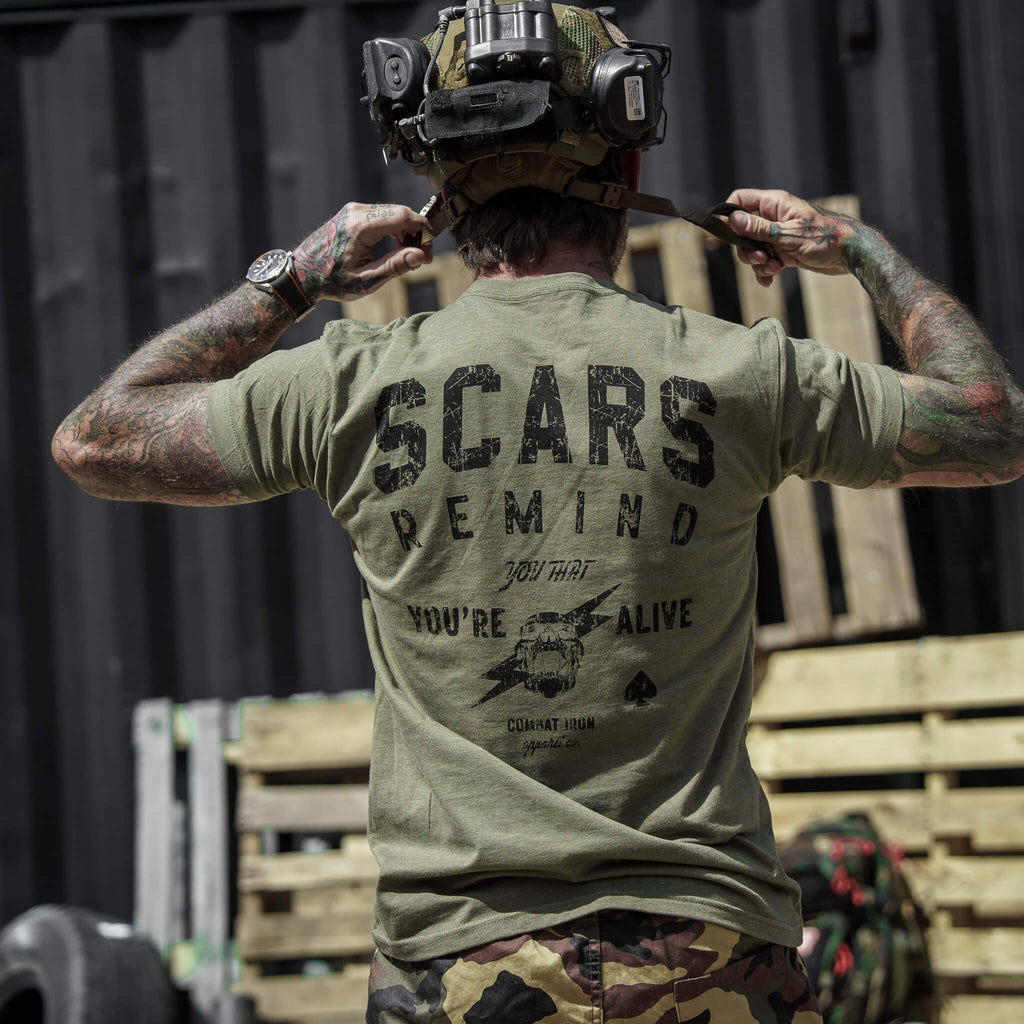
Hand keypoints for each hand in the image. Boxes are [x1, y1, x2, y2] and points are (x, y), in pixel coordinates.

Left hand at [291, 203, 432, 302]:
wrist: (303, 273)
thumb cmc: (331, 280)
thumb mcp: (366, 280)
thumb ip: (394, 267)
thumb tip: (420, 256)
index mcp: (360, 226)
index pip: (403, 217)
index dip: (422, 233)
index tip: (428, 254)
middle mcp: (357, 212)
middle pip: (400, 212)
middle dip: (416, 233)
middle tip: (422, 258)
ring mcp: (354, 210)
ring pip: (392, 213)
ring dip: (406, 232)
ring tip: (407, 257)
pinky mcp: (353, 213)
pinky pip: (381, 215)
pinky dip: (393, 229)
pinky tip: (395, 248)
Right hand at [725, 188, 862, 287]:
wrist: (849, 254)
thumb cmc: (824, 238)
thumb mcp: (788, 235)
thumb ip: (759, 228)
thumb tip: (732, 219)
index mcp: (775, 204)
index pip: (740, 200)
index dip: (729, 215)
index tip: (727, 235)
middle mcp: (774, 217)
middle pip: (743, 231)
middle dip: (748, 249)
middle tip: (762, 258)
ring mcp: (779, 235)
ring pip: (754, 249)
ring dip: (758, 263)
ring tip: (774, 269)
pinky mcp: (784, 251)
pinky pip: (765, 261)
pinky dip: (765, 271)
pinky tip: (771, 279)